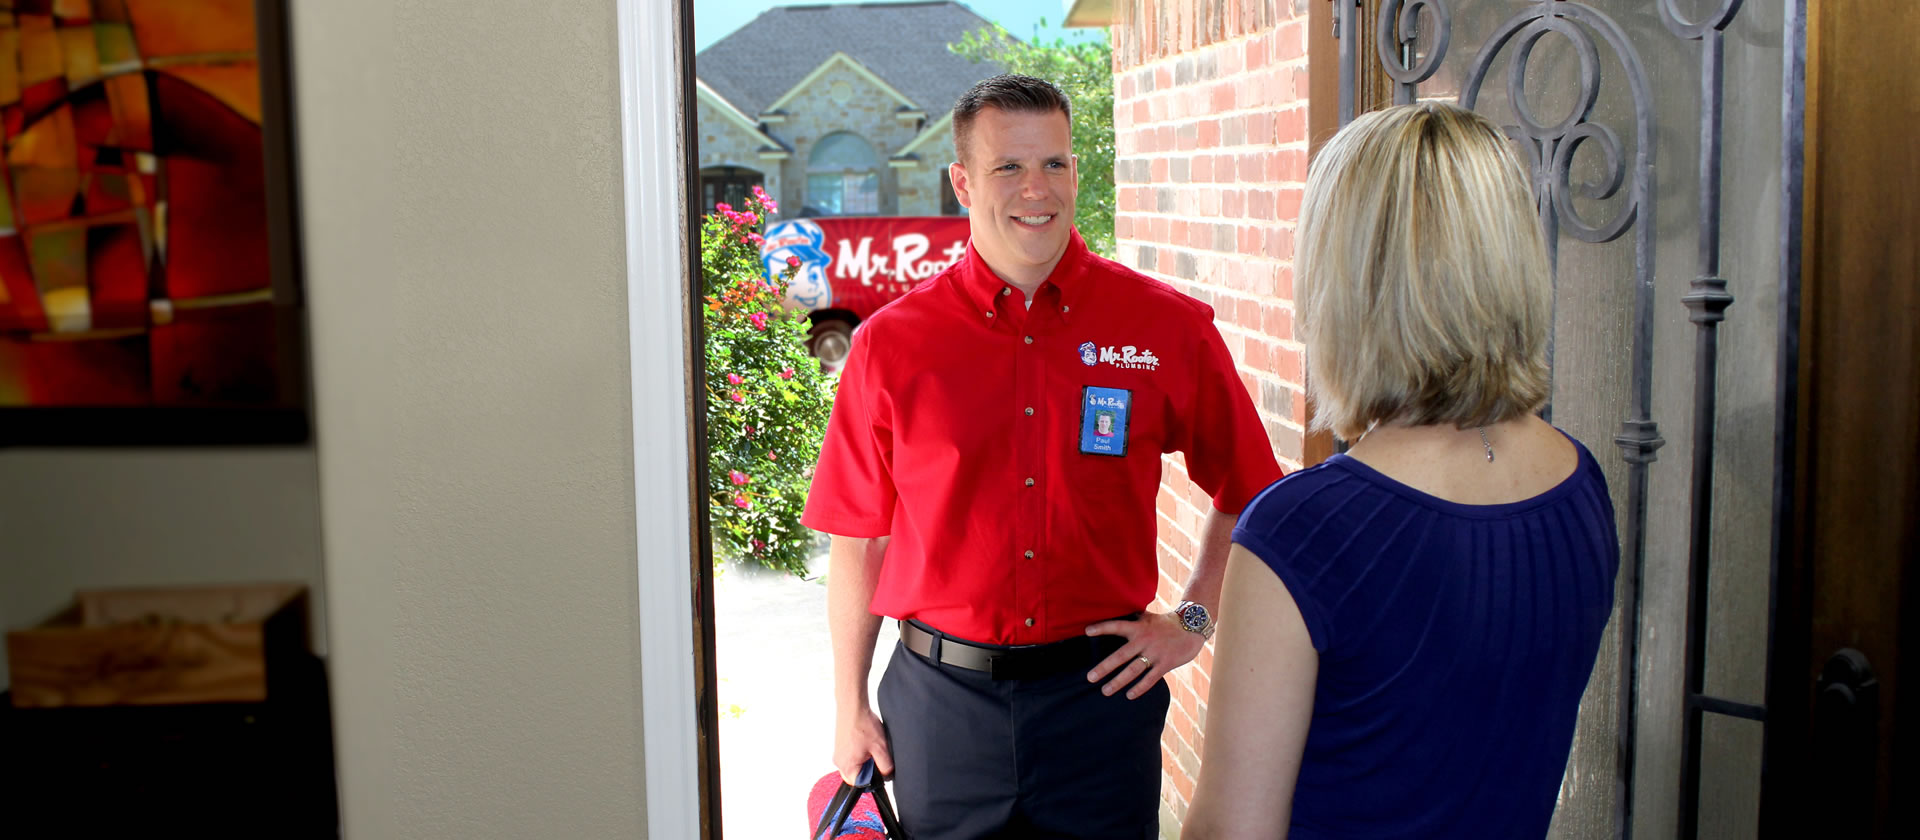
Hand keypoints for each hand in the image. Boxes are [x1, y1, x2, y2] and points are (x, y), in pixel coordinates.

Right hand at [834, 705, 891, 782]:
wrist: (853, 706)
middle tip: (875, 753)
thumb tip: (887, 775)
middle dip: (869, 767)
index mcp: (847, 767)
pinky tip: (865, 740)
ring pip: (855, 764)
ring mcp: (838, 753)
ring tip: (870, 744)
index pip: (861, 784)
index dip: (873, 778)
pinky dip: (860, 751)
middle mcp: (839, 762)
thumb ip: (885, 766)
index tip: (879, 766)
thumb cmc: (863, 725)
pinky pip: (851, 755)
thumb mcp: (881, 748)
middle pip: (857, 775)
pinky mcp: (839, 745)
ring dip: (865, 758)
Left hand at [1085, 610, 1205, 699]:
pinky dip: (1140, 687)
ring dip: (1119, 682)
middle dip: (1105, 667)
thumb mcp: (1148, 617)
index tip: (1087, 631)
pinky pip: (1151, 678)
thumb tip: (1114, 612)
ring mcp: (1155, 653)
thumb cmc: (1166, 623)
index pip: (1117, 626)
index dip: (1102, 628)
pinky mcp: (1166, 663)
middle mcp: (1145, 640)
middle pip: (1121, 656)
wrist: (1192, 626)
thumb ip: (1132, 619)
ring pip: (1134, 670)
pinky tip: (1129, 695)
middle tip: (1090, 677)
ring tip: (1105, 691)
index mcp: (1139, 628)